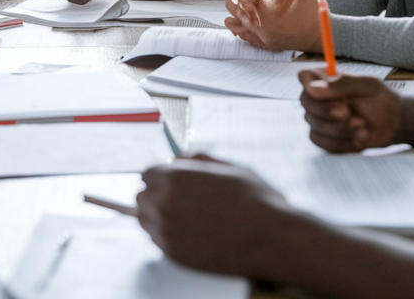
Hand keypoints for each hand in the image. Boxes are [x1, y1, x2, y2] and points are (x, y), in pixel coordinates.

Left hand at [137, 155, 316, 281]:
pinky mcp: (174, 255)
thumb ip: (197, 160)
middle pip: (142, 197)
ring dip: (157, 215)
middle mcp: (164, 205)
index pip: (147, 173)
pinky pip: (157, 240)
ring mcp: (167, 232)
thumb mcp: (229, 166)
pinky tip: (189, 231)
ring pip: (145, 220)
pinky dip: (166, 234)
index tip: (170, 180)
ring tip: (184, 215)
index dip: (161, 175)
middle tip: (179, 198)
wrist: (271, 238)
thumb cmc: (255, 200)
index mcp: (175, 178)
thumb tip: (178, 158)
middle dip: (156, 194)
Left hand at [224, 0, 320, 51]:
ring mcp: (267, 41)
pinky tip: (237, 32)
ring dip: (237, 24)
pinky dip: (244, 36)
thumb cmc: (311, 12)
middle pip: (241, 18)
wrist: (320, 35)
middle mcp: (265, 32)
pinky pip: (252, 42)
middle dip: (236, 7)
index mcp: (270, 18)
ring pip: (244, 32)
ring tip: (228, 19)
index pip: (247, 4)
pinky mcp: (270, 46)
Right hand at [299, 69, 399, 152]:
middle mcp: (318, 98)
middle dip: (328, 111)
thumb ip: (341, 84)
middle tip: (349, 113)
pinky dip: (344, 143)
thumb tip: (312, 88)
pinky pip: (324, 143)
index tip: (326, 94)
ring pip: (315, 126)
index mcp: (326, 79)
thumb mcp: (367, 86)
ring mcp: (320, 119)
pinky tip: (359, 138)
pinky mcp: (326, 139)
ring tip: (363, 126)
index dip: (309, 84)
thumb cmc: (380, 98)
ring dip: (341, 129)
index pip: (304, 76)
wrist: (393, 123)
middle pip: (306, 102)